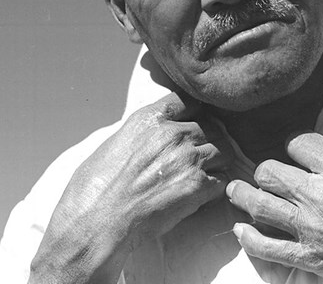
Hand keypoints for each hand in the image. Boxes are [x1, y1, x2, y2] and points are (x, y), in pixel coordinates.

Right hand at [29, 92, 233, 283]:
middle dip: (211, 140)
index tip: (197, 123)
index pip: (190, 100)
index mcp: (151, 118)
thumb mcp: (115, 142)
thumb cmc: (94, 190)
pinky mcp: (196, 185)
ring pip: (225, 151)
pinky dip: (215, 188)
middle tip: (203, 155)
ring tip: (205, 174)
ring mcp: (188, 158)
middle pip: (213, 126)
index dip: (197, 113)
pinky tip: (201, 195)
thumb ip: (143, 131)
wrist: (93, 225)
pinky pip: (221, 180)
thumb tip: (156, 132)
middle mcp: (173, 133)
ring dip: (218, 163)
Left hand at [227, 133, 322, 283]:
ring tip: (235, 189)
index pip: (301, 144)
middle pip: (274, 171)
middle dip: (266, 169)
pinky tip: (241, 230)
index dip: (296, 145)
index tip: (296, 150)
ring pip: (263, 204)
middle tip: (265, 173)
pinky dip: (250, 238)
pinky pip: (269, 247)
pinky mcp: (312, 257)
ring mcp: (314, 227)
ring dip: (245, 195)